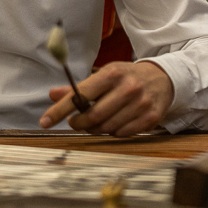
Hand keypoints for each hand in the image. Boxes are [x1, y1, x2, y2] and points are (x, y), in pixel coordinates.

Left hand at [38, 59, 174, 134]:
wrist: (162, 78)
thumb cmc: (126, 77)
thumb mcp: (103, 75)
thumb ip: (78, 87)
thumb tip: (52, 94)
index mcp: (111, 74)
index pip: (80, 94)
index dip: (60, 110)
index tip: (45, 121)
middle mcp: (127, 88)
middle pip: (94, 116)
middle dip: (78, 123)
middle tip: (74, 122)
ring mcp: (141, 104)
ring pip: (107, 127)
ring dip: (95, 129)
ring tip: (94, 122)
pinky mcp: (151, 117)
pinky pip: (122, 133)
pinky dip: (112, 132)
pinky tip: (113, 123)